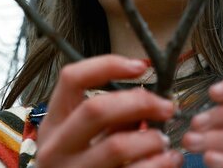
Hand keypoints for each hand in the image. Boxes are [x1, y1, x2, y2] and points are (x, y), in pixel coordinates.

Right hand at [35, 55, 182, 166]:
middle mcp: (56, 148)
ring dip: (151, 139)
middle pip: (97, 109)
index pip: (72, 78)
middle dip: (140, 103)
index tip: (141, 67)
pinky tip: (169, 160)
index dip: (108, 65)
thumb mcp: (84, 138)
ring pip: (117, 146)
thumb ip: (110, 117)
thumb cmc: (82, 166)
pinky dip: (157, 164)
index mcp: (53, 123)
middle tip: (167, 107)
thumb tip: (146, 96)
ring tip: (165, 141)